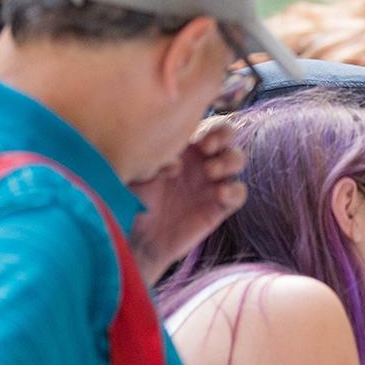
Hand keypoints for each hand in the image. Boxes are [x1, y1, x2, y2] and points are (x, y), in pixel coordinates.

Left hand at [128, 123, 245, 283]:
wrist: (132, 240)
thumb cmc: (125, 203)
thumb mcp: (133, 174)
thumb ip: (153, 160)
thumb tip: (176, 162)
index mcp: (178, 147)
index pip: (202, 124)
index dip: (207, 126)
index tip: (197, 141)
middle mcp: (197, 162)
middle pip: (226, 135)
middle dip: (223, 136)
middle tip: (207, 149)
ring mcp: (210, 183)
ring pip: (237, 159)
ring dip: (230, 160)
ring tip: (211, 172)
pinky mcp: (218, 207)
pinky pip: (239, 192)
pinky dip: (235, 190)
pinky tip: (219, 194)